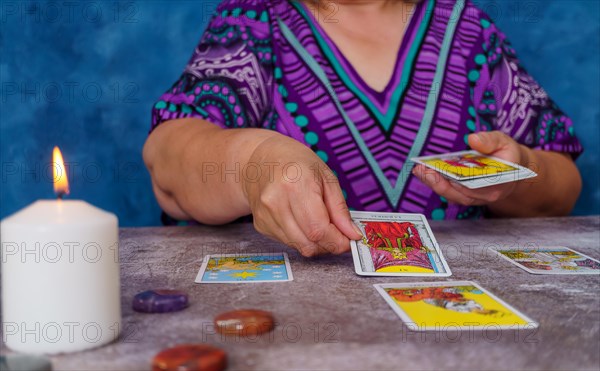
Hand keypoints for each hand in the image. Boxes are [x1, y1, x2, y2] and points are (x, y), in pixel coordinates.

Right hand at [242, 135, 361, 256]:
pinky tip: (302, 220)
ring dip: (316, 243)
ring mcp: (265, 215)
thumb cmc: (297, 164)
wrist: (262, 160)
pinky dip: (301, 238)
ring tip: (320, 224)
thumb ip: (340, 209)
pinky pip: (288, 242)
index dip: (337, 241)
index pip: (318, 229)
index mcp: (296, 185)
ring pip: (299, 246)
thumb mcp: (327, 177)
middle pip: (309, 243)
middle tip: (338, 234)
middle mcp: (276, 202)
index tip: (349, 240)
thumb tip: (352, 234)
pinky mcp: (260, 224)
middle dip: (329, 245)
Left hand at [412, 131, 529, 206]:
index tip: (443, 173)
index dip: (460, 181)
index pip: (478, 186)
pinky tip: (424, 172)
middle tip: (422, 170)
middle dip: (439, 182)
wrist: (512, 168)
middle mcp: (487, 195)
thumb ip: (490, 140)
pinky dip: (436, 183)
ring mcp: (476, 198)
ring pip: (453, 194)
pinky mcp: (467, 197)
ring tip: (419, 170)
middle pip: (460, 192)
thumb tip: (473, 139)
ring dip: (434, 183)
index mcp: (500, 182)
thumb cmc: (506, 153)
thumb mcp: (503, 141)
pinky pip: (450, 192)